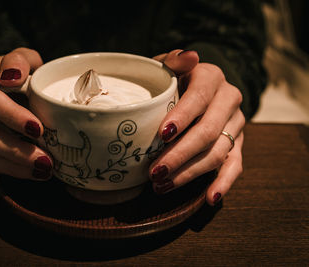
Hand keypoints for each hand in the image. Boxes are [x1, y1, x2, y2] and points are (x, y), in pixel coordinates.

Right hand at [0, 48, 52, 179]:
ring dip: (14, 165)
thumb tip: (12, 76)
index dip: (11, 116)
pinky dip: (10, 169)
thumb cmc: (16, 72)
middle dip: (15, 150)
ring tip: (43, 169)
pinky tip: (33, 171)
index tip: (37, 128)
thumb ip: (19, 61)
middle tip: (44, 160)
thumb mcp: (21, 58)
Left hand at [151, 49, 244, 205]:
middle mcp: (228, 100)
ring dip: (189, 173)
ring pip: (217, 153)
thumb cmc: (174, 79)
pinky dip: (224, 184)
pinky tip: (210, 198)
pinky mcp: (238, 143)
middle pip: (208, 132)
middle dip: (180, 154)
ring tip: (161, 185)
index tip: (161, 135)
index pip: (198, 98)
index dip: (182, 117)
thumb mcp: (169, 65)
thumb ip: (174, 60)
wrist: (197, 86)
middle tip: (154, 171)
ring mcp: (236, 124)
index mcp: (211, 78)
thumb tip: (189, 57)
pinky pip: (236, 166)